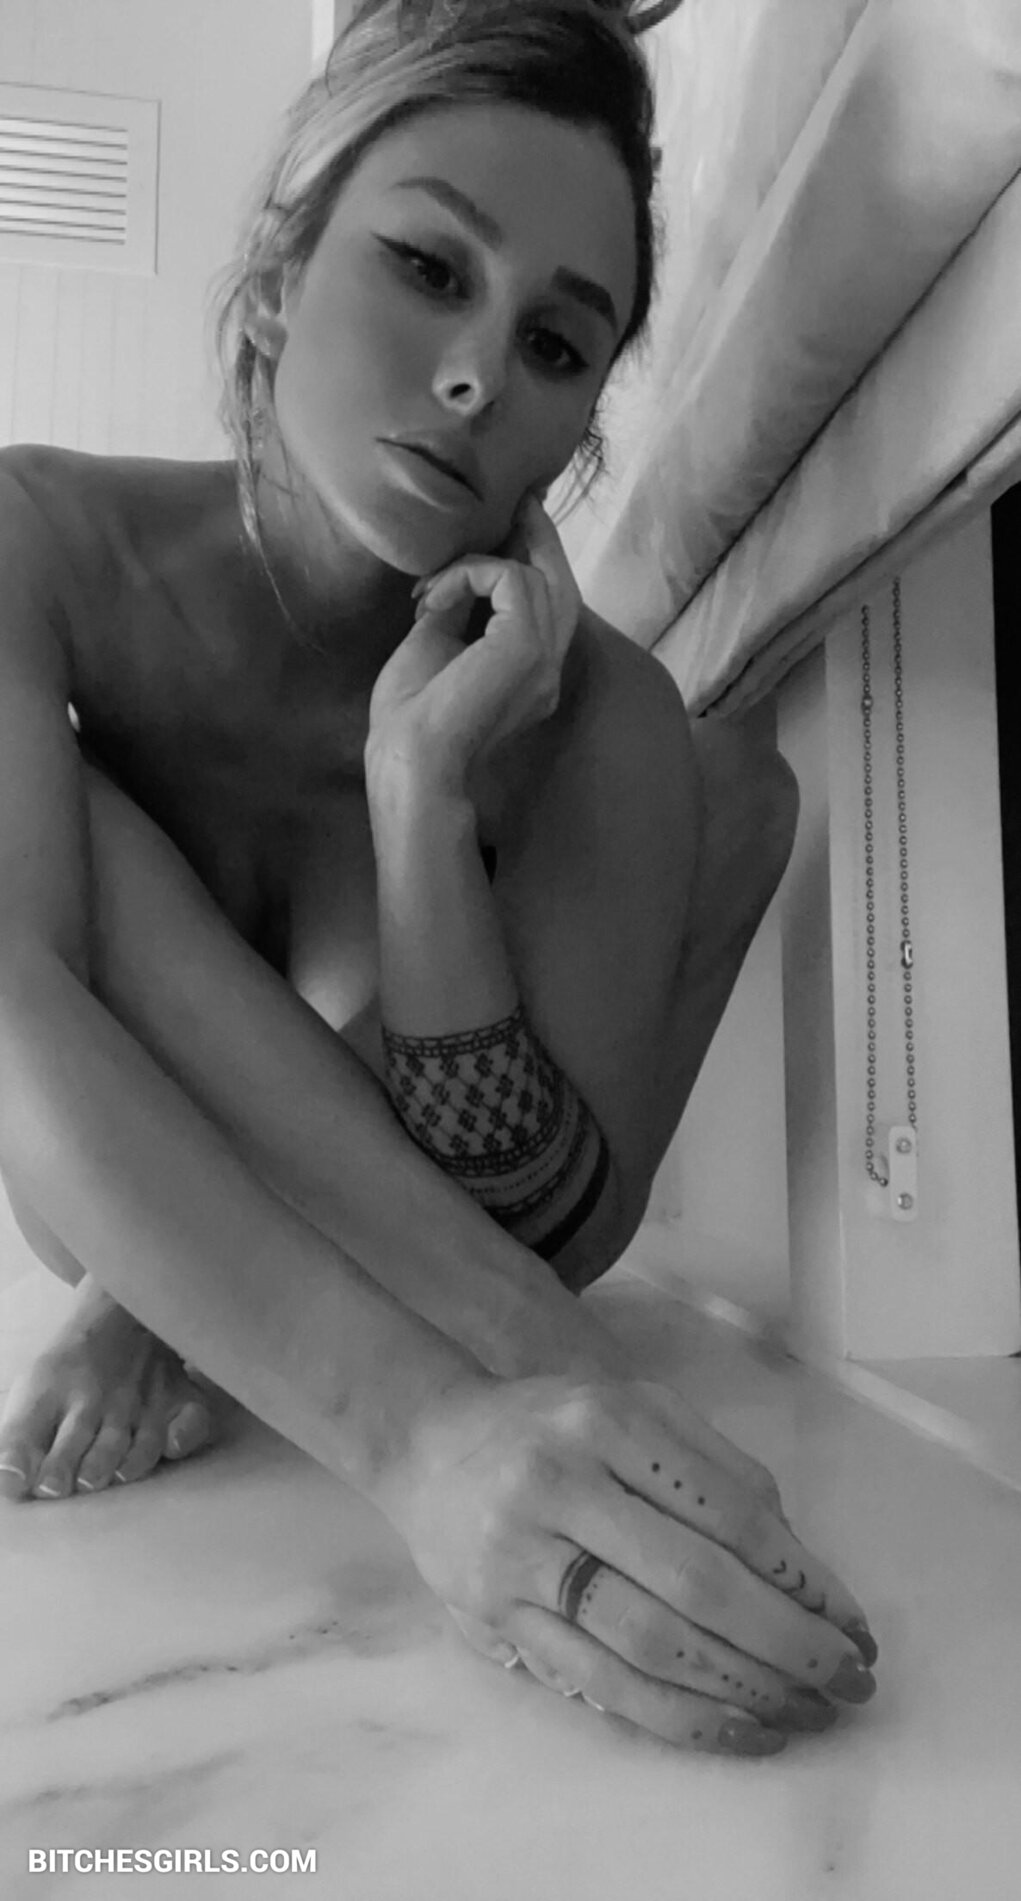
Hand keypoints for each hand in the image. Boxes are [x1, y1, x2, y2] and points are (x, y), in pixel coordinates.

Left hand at [366, 492, 581, 797]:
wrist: (410, 758)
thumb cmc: (411, 718)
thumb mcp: (434, 649)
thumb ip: (456, 613)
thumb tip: (457, 577)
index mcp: (529, 675)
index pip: (546, 608)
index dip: (533, 562)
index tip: (513, 524)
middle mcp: (548, 668)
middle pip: (562, 584)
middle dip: (540, 538)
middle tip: (520, 499)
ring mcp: (545, 658)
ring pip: (537, 575)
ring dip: (475, 565)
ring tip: (436, 580)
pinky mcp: (527, 643)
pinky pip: (508, 577)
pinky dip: (466, 575)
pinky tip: (432, 602)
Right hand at [381, 1373, 876, 1757]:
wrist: (428, 1442)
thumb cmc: (553, 1427)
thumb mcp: (635, 1409)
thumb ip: (717, 1469)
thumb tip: (798, 1562)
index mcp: (609, 1421)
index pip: (728, 1511)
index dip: (803, 1577)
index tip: (852, 1621)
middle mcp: (562, 1482)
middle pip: (697, 1583)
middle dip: (788, 1644)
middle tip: (848, 1680)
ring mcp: (522, 1554)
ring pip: (651, 1643)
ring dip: (743, 1689)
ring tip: (804, 1713)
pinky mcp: (497, 1617)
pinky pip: (602, 1682)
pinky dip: (680, 1715)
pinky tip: (736, 1728)